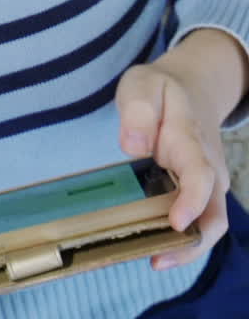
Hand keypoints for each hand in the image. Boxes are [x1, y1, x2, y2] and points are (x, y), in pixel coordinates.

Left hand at [116, 28, 248, 268]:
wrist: (191, 87)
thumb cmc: (162, 89)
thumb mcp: (143, 85)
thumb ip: (138, 111)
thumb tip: (132, 145)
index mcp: (191, 141)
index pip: (200, 175)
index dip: (191, 201)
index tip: (176, 222)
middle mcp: (208, 168)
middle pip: (213, 214)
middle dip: (191, 243)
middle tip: (158, 260)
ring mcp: (208, 182)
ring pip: (209, 224)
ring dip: (187, 247)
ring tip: (155, 261)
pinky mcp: (201, 190)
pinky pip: (199, 220)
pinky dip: (184, 238)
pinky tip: (157, 247)